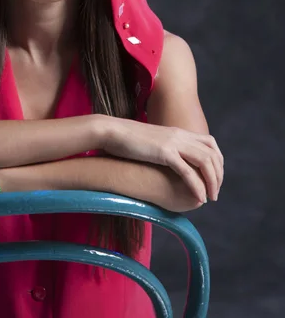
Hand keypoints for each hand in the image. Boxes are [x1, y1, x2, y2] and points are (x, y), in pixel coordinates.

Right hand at [102, 117, 223, 203]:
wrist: (113, 132)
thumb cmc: (128, 139)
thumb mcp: (153, 141)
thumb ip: (165, 147)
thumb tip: (170, 159)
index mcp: (178, 132)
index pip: (210, 143)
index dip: (218, 162)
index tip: (215, 178)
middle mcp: (180, 135)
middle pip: (212, 154)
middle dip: (218, 175)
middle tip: (215, 193)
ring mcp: (173, 142)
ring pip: (205, 162)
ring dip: (211, 182)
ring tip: (210, 198)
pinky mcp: (164, 152)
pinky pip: (188, 171)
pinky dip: (197, 186)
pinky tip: (199, 198)